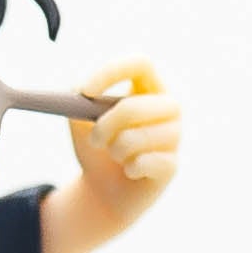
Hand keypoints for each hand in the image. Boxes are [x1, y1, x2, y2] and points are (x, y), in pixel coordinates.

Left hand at [62, 60, 180, 226]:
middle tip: (94, 139)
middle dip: (105, 126)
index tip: (85, 92)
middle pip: (134, 106)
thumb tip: (78, 92)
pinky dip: (127, 169)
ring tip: (115, 155)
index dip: (112, 73)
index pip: (140, 64)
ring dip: (114, 150)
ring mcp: (174, 135)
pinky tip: (130, 171)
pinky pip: (143, 163)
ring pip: (136, 138)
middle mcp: (167, 106)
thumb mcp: (80, 123)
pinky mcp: (172, 164)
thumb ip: (77, 102)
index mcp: (147, 87)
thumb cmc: (97, 148)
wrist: (106, 189)